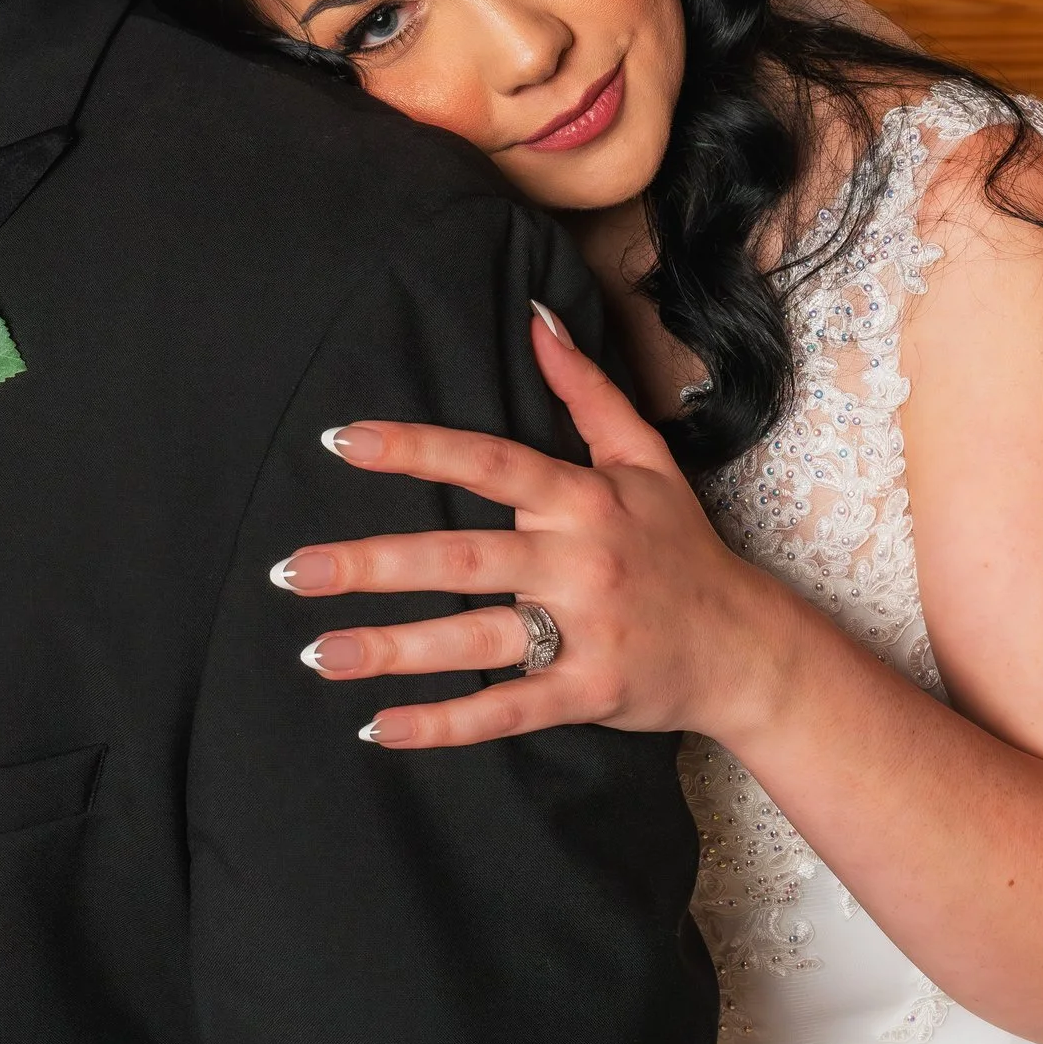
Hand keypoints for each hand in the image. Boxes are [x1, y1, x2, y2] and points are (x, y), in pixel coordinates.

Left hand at [273, 304, 797, 748]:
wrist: (749, 647)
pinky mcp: (589, 693)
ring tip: (317, 652)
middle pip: (461, 558)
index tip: (340, 441)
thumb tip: (535, 316)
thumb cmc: (683, 547)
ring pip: (474, 639)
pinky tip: (380, 727)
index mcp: (582, 499)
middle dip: (372, 565)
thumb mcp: (644, 458)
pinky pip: (507, 710)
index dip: (414, 449)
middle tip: (292, 570)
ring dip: (391, 648)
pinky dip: (444, 724)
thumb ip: (585, 390)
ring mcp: (584, 631)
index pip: (487, 462)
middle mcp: (578, 560)